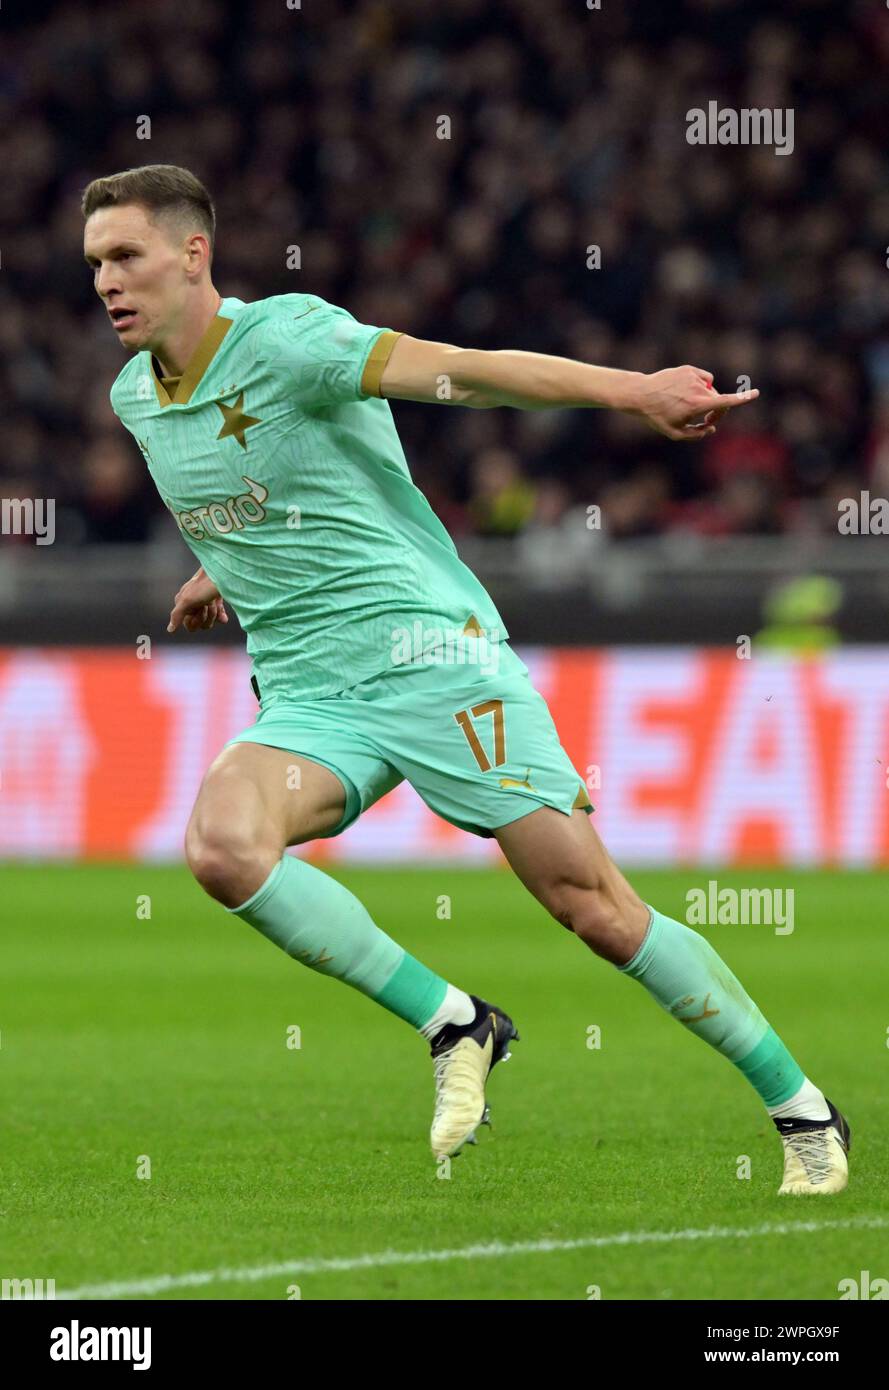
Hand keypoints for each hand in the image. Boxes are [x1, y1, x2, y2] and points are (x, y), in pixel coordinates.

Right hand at [167, 569, 228, 633]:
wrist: (222, 572)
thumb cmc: (203, 585)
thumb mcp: (187, 600)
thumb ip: (177, 615)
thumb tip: (169, 629)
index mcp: (182, 604)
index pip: (189, 625)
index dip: (196, 621)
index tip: (199, 609)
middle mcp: (193, 604)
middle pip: (200, 624)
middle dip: (206, 616)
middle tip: (207, 603)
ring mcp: (205, 603)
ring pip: (210, 620)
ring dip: (214, 613)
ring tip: (214, 601)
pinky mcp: (216, 600)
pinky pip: (219, 616)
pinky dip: (221, 615)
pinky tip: (223, 615)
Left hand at [633, 366, 758, 440]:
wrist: (641, 394)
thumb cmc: (657, 417)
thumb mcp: (675, 433)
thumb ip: (698, 434)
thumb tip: (712, 428)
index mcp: (697, 405)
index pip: (725, 402)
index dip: (743, 399)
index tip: (756, 393)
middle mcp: (698, 388)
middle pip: (719, 401)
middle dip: (717, 412)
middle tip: (705, 422)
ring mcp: (693, 377)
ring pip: (711, 390)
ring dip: (706, 399)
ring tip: (686, 404)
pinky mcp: (689, 369)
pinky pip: (704, 378)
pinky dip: (701, 385)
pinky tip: (686, 391)